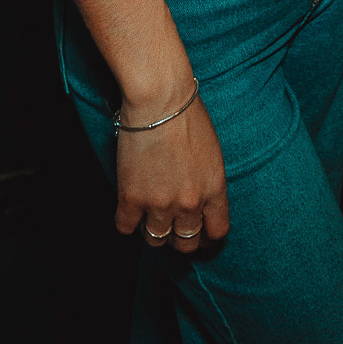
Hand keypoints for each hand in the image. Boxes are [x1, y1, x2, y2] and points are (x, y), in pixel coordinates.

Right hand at [114, 90, 229, 254]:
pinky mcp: (131, 199)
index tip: (202, 235)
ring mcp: (160, 204)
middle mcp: (190, 203)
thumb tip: (200, 200)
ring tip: (150, 218)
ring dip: (154, 232)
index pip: (217, 231)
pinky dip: (127, 223)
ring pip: (156, 240)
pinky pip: (126, 228)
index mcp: (214, 190)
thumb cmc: (187, 115)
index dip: (208, 237)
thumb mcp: (213, 153)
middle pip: (186, 243)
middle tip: (174, 230)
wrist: (160, 100)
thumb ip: (208, 182)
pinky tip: (129, 210)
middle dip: (180, 239)